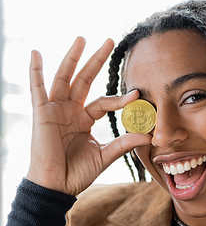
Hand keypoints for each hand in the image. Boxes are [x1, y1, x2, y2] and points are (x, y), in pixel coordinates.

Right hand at [26, 37, 150, 195]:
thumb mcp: (105, 156)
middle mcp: (70, 110)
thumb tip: (149, 135)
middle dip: (97, 60)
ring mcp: (55, 109)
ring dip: (73, 58)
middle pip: (85, 79)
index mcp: (84, 119)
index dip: (120, 99)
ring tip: (83, 38)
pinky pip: (37, 89)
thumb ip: (124, 143)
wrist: (57, 186)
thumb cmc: (77, 173)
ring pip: (65, 78)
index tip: (138, 94)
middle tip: (111, 41)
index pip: (105, 102)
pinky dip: (36, 71)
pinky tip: (36, 53)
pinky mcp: (41, 113)